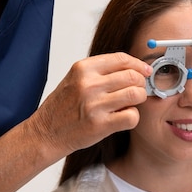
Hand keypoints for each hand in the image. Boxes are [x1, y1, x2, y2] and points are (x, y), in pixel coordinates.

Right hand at [32, 53, 151, 153]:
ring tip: (130, 104)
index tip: (145, 71)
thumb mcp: (75, 79)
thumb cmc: (62, 107)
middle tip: (137, 90)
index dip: (138, 64)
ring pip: (135, 94)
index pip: (121, 58)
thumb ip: (100, 71)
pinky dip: (133, 117)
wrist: (45, 133)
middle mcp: (88, 84)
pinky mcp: (100, 125)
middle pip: (132, 76)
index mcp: (82, 68)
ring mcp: (94, 105)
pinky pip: (132, 116)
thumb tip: (133, 68)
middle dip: (140, 83)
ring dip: (138, 99)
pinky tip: (123, 117)